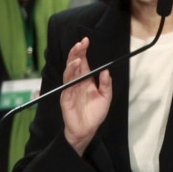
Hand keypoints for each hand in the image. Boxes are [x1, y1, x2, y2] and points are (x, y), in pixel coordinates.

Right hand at [60, 37, 111, 155]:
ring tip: (77, 51)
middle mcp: (77, 81)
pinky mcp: (66, 96)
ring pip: (69, 70)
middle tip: (81, 42)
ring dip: (72, 60)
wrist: (87, 130)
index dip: (83, 52)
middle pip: (74, 63)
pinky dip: (70, 73)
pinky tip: (74, 66)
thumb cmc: (95, 113)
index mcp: (86, 80)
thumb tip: (106, 71)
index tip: (86, 41)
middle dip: (76, 52)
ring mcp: (70, 88)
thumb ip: (106, 84)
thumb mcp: (106, 97)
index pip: (83, 62)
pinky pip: (67, 83)